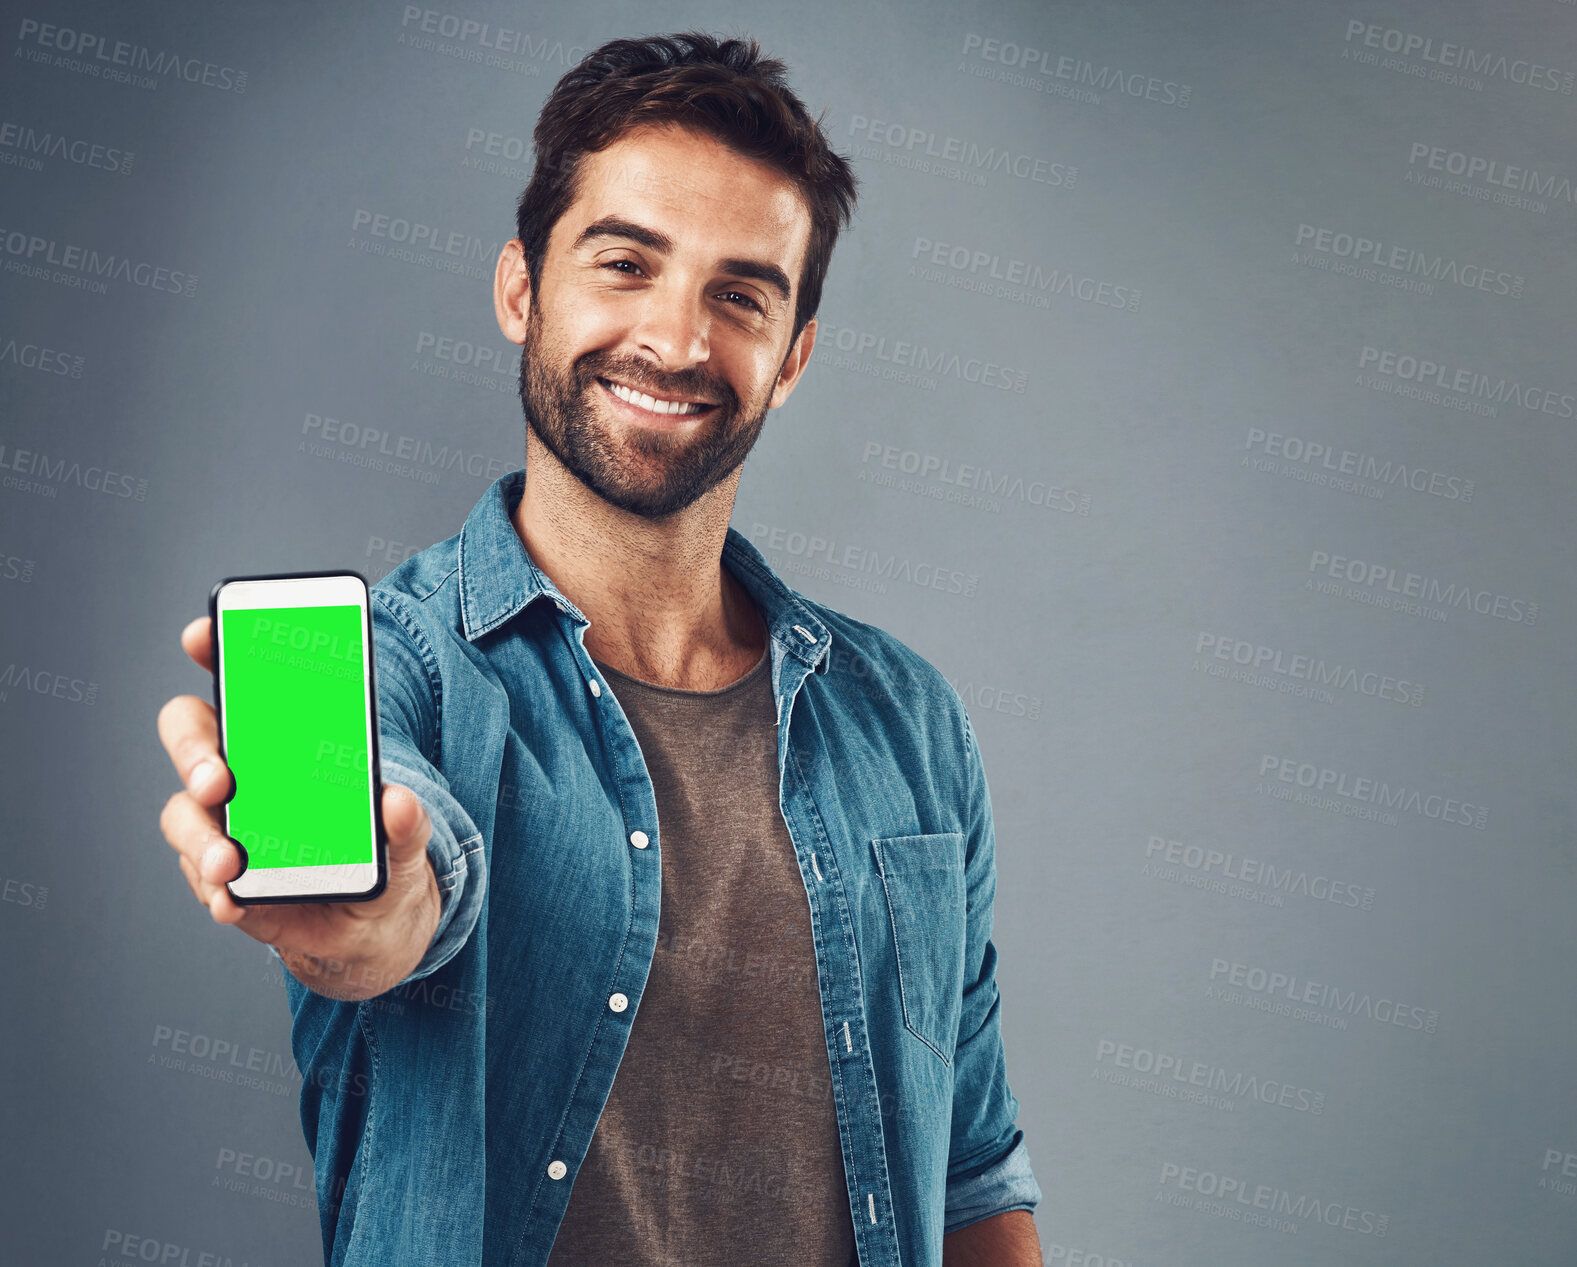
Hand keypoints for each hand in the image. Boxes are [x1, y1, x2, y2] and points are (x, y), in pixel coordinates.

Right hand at [156, 615, 439, 999]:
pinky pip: (204, 878)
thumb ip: (408, 824)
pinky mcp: (223, 878)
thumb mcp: (407, 837)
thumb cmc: (382, 855)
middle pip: (191, 737)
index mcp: (284, 737)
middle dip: (194, 752)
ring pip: (184, 814)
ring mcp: (225, 824)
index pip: (239, 678)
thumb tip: (399, 802)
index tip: (203, 634)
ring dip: (200, 837)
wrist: (373, 926)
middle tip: (218, 780)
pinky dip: (215, 891)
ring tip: (230, 862)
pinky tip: (230, 902)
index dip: (215, 649)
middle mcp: (243, 771)